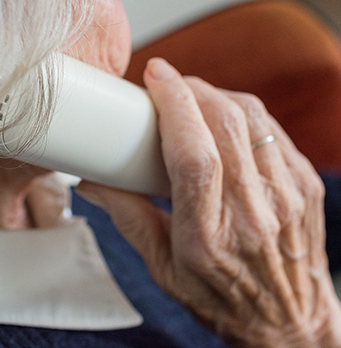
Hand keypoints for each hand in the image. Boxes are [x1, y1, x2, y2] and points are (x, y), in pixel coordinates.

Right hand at [76, 59, 340, 346]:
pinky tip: (223, 119)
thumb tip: (93, 181)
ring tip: (193, 98)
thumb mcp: (162, 267)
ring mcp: (287, 196)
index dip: (174, 105)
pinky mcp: (306, 184)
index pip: (193, 156)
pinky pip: (272, 129)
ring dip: (216, 95)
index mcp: (208, 237)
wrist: (287, 322)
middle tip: (168, 84)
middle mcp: (254, 213)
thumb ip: (127, 217)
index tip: (155, 77)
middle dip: (192, 89)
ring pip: (252, 118)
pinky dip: (243, 112)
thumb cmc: (221, 299)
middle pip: (226, 124)